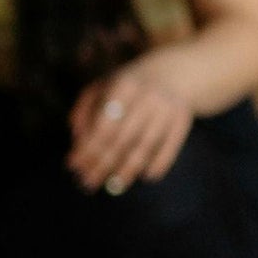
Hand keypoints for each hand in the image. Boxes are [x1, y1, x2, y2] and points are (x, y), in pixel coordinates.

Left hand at [68, 61, 194, 194]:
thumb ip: (84, 108)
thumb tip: (78, 139)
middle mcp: (147, 97)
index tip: (74, 166)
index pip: (102, 124)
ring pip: (144, 147)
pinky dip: (158, 164)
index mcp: (123, 85)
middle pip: (122, 139)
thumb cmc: (130, 84)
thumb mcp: (104, 85)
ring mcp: (167, 109)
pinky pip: (170, 148)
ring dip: (127, 170)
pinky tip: (144, 176)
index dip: (87, 148)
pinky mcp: (183, 120)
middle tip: (87, 182)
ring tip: (113, 186)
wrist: (177, 71)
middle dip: (102, 163)